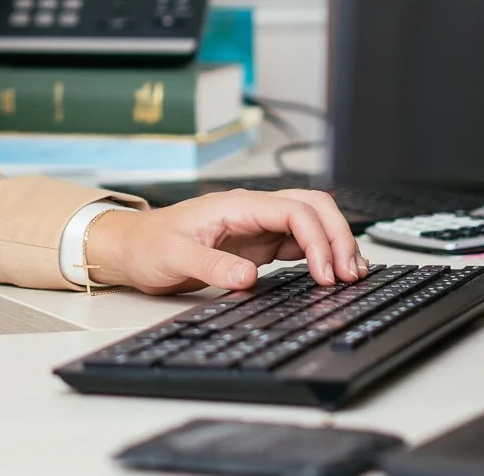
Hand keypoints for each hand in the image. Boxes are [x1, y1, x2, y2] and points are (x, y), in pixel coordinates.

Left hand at [83, 190, 367, 295]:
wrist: (132, 247)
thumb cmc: (148, 245)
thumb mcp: (173, 257)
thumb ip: (211, 266)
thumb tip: (248, 278)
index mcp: (235, 206)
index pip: (292, 210)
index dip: (317, 239)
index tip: (325, 274)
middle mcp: (251, 211)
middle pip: (312, 206)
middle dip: (337, 235)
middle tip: (349, 274)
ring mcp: (257, 226)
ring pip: (311, 221)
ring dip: (334, 242)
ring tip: (351, 274)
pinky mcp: (258, 244)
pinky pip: (299, 241)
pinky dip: (321, 254)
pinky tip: (330, 273)